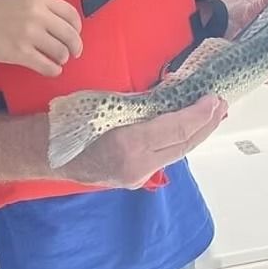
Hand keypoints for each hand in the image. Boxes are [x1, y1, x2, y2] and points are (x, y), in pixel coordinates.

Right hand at [0, 0, 82, 76]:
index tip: (75, 34)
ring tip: (56, 59)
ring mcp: (29, 35)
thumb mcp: (19, 0)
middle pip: (70, 35)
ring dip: (62, 58)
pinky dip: (53, 70)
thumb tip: (64, 26)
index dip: (77, 27)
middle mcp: (37, 15)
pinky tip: (51, 69)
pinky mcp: (21, 53)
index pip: (71, 13)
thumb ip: (42, 9)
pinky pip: (48, 66)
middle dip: (75, 47)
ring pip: (61, 52)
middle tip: (73, 53)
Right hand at [63, 95, 227, 186]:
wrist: (46, 152)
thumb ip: (139, 103)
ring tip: (211, 115)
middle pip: (182, 145)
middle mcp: (138, 167)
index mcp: (129, 146)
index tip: (213, 99)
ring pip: (176, 152)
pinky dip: (179, 140)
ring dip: (195, 133)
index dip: (198, 114)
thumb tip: (170, 92)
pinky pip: (164, 156)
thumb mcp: (104, 103)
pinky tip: (185, 128)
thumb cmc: (69, 121)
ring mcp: (136, 175)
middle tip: (220, 104)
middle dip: (205, 124)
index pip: (175, 129)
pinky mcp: (133, 176)